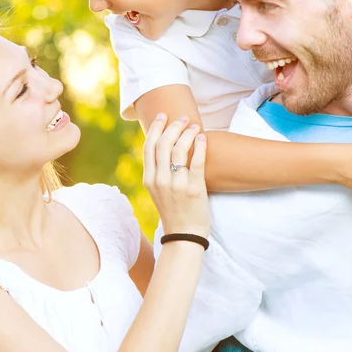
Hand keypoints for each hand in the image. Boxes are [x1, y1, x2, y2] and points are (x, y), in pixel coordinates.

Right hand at [143, 113, 208, 237]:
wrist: (184, 235)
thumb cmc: (173, 211)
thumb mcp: (157, 191)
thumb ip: (158, 171)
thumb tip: (164, 147)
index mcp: (149, 179)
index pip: (149, 146)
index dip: (156, 128)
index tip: (163, 115)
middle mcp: (160, 180)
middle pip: (163, 144)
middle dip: (173, 126)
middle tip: (183, 118)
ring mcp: (176, 185)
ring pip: (179, 149)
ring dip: (187, 133)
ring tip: (195, 126)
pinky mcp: (193, 189)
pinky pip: (196, 162)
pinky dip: (200, 146)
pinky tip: (203, 138)